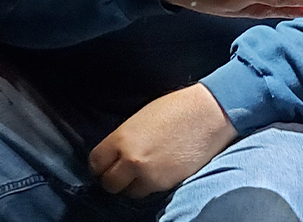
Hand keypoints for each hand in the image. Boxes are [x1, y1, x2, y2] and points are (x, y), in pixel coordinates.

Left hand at [89, 84, 236, 197]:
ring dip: (130, 186)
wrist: (208, 114)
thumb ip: (123, 139)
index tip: (103, 166)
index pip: (95, 162)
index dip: (98, 166)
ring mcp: (150, 175)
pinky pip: (149, 193)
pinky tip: (154, 175)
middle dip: (111, 179)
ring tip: (138, 174)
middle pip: (109, 183)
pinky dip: (148, 187)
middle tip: (118, 174)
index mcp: (120, 138)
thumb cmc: (175, 109)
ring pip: (129, 192)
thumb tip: (115, 154)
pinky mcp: (167, 184)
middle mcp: (131, 159)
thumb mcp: (138, 120)